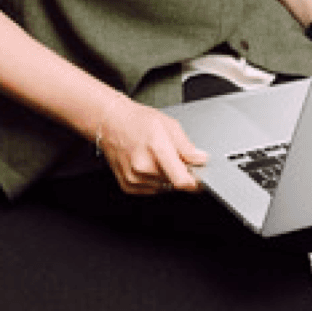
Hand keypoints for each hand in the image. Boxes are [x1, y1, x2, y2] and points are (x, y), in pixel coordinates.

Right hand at [92, 99, 209, 195]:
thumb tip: (200, 159)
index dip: (194, 182)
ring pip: (163, 186)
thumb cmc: (138, 121)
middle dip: (179, 172)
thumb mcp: (169, 125)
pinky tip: (148, 164)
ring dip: (166, 176)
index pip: (181, 179)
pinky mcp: (128, 185)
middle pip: (174, 182)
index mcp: (156, 147)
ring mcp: (134, 177)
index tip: (198, 180)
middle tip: (171, 156)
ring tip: (156, 157)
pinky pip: (151, 190)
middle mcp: (143, 165)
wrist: (111, 123)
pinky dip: (153, 180)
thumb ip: (186, 146)